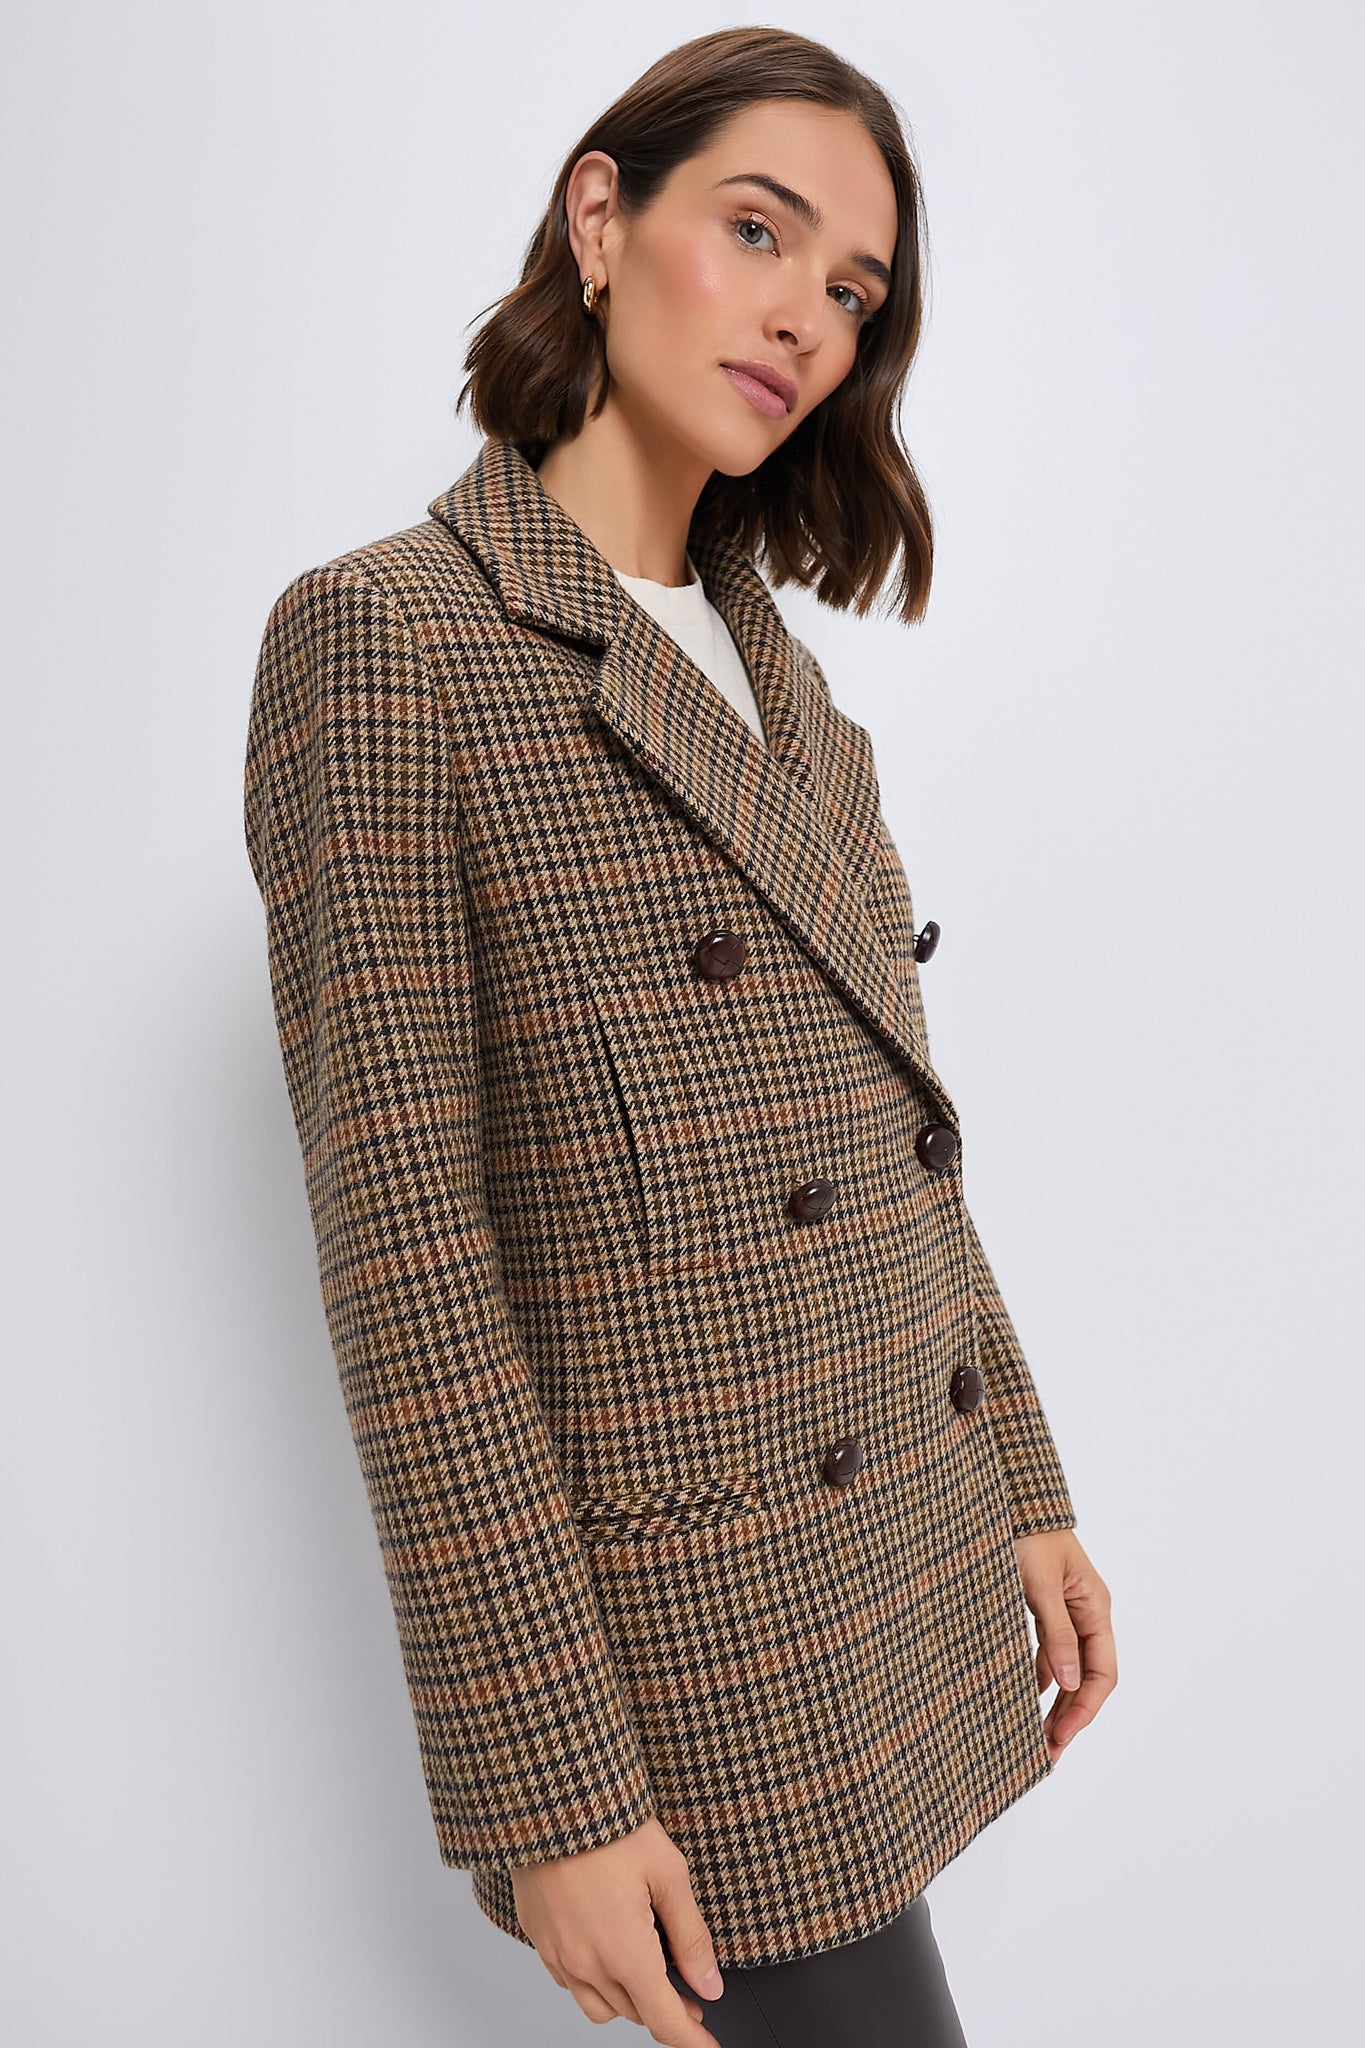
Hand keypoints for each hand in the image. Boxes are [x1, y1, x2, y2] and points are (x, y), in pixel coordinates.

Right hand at [511, 1815, 723, 2042]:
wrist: (549, 1799)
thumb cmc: (609, 1825)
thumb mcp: (668, 1873)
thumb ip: (692, 1936)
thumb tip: (710, 1984)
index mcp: (624, 1952)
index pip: (664, 2021)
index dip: (692, 2042)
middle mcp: (586, 1964)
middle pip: (635, 2015)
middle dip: (667, 2013)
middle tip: (691, 1996)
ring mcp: (557, 1955)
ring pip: (599, 2008)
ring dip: (628, 2001)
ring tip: (649, 1974)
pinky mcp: (538, 1938)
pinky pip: (569, 1982)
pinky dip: (594, 1981)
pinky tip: (608, 1952)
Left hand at [1013, 1526, 1115, 1760]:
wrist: (1011, 1500)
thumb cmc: (1027, 1534)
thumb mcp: (1040, 1585)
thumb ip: (1057, 1633)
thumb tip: (1071, 1684)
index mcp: (1095, 1608)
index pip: (1102, 1673)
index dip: (1085, 1710)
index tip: (1059, 1738)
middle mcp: (1086, 1614)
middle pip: (1087, 1677)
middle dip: (1070, 1717)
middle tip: (1047, 1753)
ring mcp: (1066, 1612)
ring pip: (1068, 1669)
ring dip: (1055, 1703)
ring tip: (1037, 1737)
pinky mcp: (1044, 1607)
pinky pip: (1049, 1652)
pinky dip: (1039, 1677)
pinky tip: (1025, 1697)